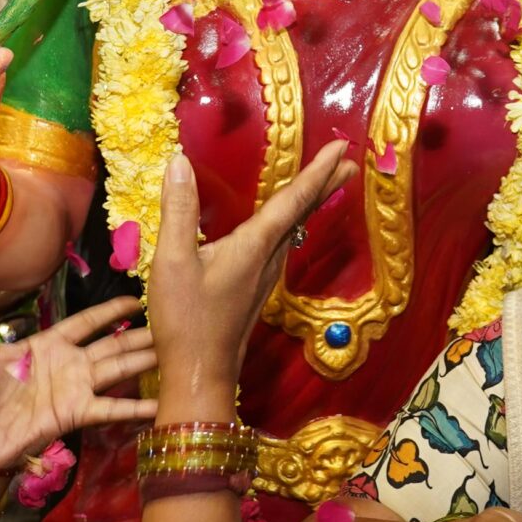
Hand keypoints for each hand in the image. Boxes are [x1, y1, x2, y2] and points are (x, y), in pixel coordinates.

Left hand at [0, 260, 155, 473]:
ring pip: (118, 369)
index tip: (136, 300)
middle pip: (112, 345)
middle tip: (170, 324)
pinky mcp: (76, 414)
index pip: (86, 322)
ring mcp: (75, 390)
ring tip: (175, 353)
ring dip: (144, 361)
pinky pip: (112, 407)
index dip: (110, 311)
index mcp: (47, 345)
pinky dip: (137, 406)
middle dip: (139, 336)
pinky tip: (162, 403)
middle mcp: (68, 365)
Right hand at [145, 139, 356, 416]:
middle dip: (324, 184)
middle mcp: (268, 260)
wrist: (199, 374)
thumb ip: (178, 210)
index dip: (317, 171)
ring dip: (309, 203)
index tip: (343, 147)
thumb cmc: (186, 320)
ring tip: (323, 182)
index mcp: (254, 247)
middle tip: (348, 159)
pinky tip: (282, 225)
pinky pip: (280, 245)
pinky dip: (290, 223)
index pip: (293, 200)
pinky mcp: (255, 290)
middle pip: (301, 213)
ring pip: (292, 230)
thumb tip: (179, 162)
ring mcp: (264, 278)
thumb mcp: (173, 261)